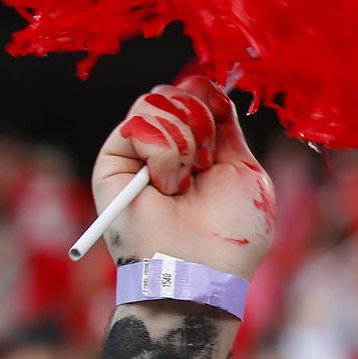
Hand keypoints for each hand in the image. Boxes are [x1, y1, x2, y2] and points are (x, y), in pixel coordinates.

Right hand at [94, 77, 274, 279]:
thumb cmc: (232, 233)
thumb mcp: (245, 172)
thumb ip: (227, 130)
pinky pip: (138, 124)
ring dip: (185, 141)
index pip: (196, 95)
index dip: (207, 95)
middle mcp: (166, 148)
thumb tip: (208, 88)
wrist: (200, 270)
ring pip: (156, 100)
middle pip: (175, 91)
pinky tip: (167, 185)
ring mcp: (138, 155)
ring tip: (184, 183)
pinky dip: (165, 153)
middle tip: (206, 165)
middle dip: (200, 119)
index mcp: (200, 149)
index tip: (219, 114)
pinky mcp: (113, 163)